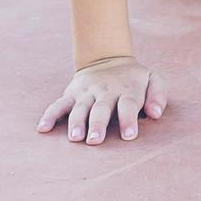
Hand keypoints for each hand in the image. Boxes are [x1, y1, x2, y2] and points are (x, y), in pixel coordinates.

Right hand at [36, 55, 167, 144]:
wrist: (108, 59)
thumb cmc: (134, 79)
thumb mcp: (152, 80)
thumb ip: (158, 95)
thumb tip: (156, 114)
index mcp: (127, 91)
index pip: (128, 105)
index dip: (129, 119)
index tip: (129, 135)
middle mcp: (105, 92)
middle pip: (101, 109)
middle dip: (98, 124)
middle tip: (95, 141)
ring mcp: (86, 93)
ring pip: (79, 108)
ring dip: (76, 123)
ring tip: (75, 138)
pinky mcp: (71, 94)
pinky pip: (58, 105)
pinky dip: (50, 115)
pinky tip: (43, 129)